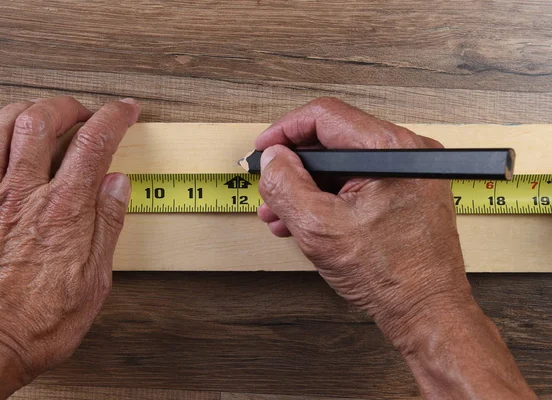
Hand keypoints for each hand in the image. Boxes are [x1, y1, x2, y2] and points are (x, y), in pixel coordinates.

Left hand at [0, 97, 139, 398]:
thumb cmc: (35, 322)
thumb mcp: (94, 280)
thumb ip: (107, 224)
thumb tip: (118, 185)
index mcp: (63, 210)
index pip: (94, 144)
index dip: (113, 118)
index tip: (124, 110)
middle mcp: (22, 195)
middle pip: (41, 123)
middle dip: (65, 106)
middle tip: (79, 111)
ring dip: (21, 110)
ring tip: (37, 108)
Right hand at [256, 97, 469, 342]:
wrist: (425, 311)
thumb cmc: (391, 275)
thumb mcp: (319, 228)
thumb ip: (286, 185)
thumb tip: (273, 158)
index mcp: (391, 150)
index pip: (325, 117)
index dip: (285, 130)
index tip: (264, 148)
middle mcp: (406, 154)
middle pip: (332, 141)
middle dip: (293, 168)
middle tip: (270, 187)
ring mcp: (407, 174)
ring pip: (341, 165)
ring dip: (306, 187)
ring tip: (281, 213)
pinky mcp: (404, 193)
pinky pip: (356, 183)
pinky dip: (328, 198)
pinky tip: (306, 219)